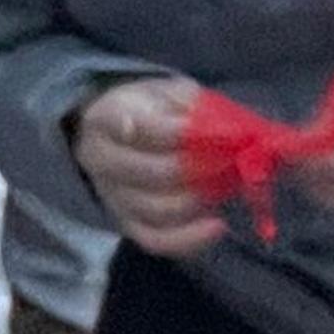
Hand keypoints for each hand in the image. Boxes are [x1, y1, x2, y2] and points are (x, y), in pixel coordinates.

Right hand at [68, 74, 227, 263]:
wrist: (115, 137)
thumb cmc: (149, 111)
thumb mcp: (165, 93)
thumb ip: (191, 105)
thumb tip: (226, 128)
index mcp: (106, 117)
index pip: (136, 125)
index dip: (170, 131)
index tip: (201, 132)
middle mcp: (101, 159)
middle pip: (152, 172)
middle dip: (200, 169)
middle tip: (232, 161)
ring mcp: (112, 195)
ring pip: (158, 209)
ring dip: (200, 200)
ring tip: (227, 186)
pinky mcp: (126, 222)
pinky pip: (156, 240)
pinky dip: (190, 239)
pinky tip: (218, 226)